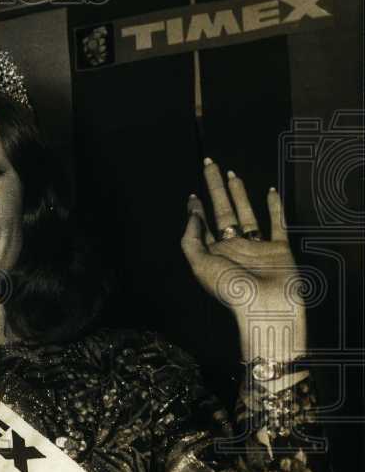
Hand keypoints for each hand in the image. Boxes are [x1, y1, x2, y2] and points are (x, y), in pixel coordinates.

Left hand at [181, 158, 306, 361]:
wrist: (267, 308)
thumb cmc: (231, 290)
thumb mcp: (200, 264)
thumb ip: (192, 238)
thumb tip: (192, 213)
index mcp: (213, 253)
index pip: (202, 225)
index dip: (196, 208)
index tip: (191, 194)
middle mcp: (233, 247)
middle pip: (223, 210)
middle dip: (215, 187)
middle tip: (209, 163)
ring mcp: (257, 246)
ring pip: (247, 213)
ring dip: (239, 193)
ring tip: (232, 173)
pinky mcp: (279, 248)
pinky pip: (277, 223)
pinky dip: (274, 207)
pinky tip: (269, 191)